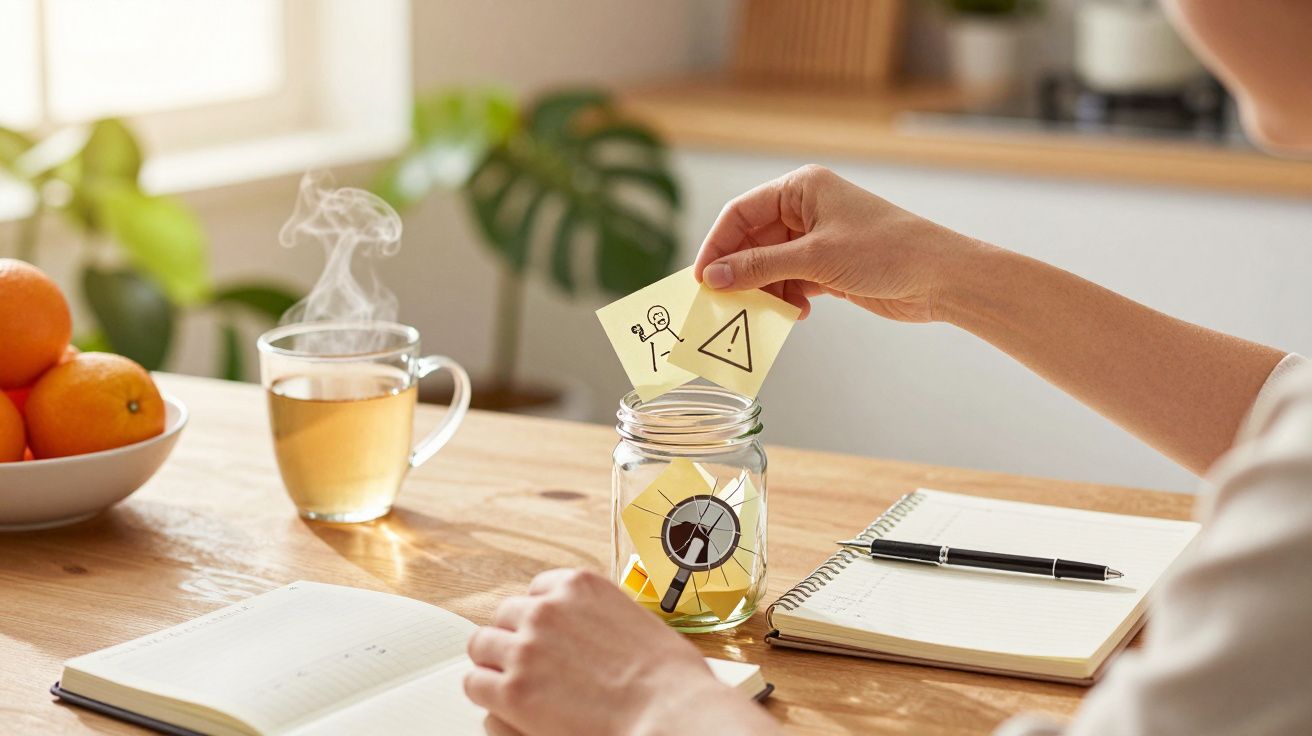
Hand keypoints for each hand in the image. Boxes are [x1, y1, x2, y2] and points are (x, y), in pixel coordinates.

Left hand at [465, 568, 774, 735]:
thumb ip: (602, 616)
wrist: (668, 711)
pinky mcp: (513, 689)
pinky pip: (475, 683)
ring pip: (482, 646)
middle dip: (514, 637)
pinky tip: (505, 704)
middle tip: (529, 663)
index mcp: (578, 585)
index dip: (540, 616)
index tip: (545, 635)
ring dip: (495, 663)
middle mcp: (546, 609)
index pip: (537, 590)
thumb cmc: (669, 676)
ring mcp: (525, 647)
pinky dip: (486, 693)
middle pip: (504, 615)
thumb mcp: (637, 620)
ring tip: (512, 683)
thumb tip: (593, 629)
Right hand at [694, 165, 988, 321]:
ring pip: (770, 266)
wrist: (941, 277)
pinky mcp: (830, 266)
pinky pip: (791, 282)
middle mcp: (806, 209)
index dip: (717, 245)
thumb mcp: (815, 258)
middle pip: (752, 241)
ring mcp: (818, 239)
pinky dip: (787, 299)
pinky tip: (796, 313)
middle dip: (739, 273)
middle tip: (723, 304)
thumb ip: (759, 268)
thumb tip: (712, 278)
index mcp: (801, 188)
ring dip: (764, 291)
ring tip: (764, 313)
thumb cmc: (885, 251)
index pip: (741, 213)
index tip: (701, 279)